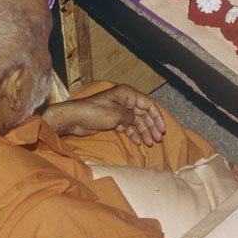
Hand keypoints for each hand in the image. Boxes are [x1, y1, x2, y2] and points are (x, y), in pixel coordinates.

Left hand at [43, 84, 165, 145]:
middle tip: (157, 139)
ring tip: (149, 143)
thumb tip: (136, 121)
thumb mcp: (117, 114)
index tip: (162, 129)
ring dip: (144, 132)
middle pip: (144, 113)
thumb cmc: (94, 112)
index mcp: (127, 94)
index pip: (148, 104)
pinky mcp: (114, 120)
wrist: (75, 119)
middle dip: (151, 126)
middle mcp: (125, 101)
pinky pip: (128, 127)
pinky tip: (138, 142)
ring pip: (137, 121)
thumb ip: (131, 117)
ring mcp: (119, 110)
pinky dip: (133, 134)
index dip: (157, 116)